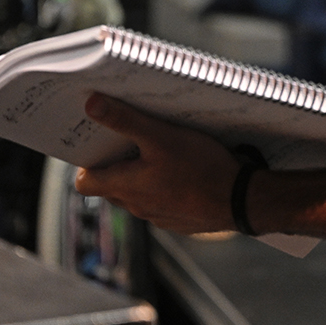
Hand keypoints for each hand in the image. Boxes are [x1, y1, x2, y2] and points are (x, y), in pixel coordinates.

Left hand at [74, 94, 240, 233]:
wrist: (240, 201)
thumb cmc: (200, 169)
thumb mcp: (161, 136)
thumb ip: (125, 121)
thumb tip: (91, 105)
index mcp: (125, 187)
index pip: (85, 181)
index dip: (88, 162)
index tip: (100, 142)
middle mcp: (137, 206)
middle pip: (111, 186)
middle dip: (117, 164)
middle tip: (132, 141)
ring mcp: (157, 216)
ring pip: (138, 194)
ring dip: (143, 176)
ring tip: (163, 153)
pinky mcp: (178, 219)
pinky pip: (161, 202)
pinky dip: (166, 188)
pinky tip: (186, 172)